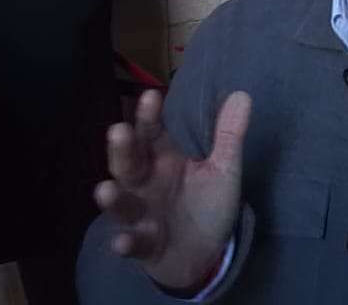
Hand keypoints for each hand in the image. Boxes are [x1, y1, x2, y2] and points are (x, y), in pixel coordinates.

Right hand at [94, 89, 251, 290]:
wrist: (206, 253)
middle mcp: (145, 184)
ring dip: (114, 199)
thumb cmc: (207, 204)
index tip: (151, 96)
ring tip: (105, 189)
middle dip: (122, 149)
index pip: (151, 133)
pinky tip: (122, 242)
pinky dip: (126, 243)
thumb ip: (228, 135)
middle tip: (118, 131)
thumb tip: (242, 94)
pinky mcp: (144, 245)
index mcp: (163, 160)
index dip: (149, 116)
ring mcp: (141, 215)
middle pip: (128, 163)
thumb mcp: (223, 169)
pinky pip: (133, 243)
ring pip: (123, 204)